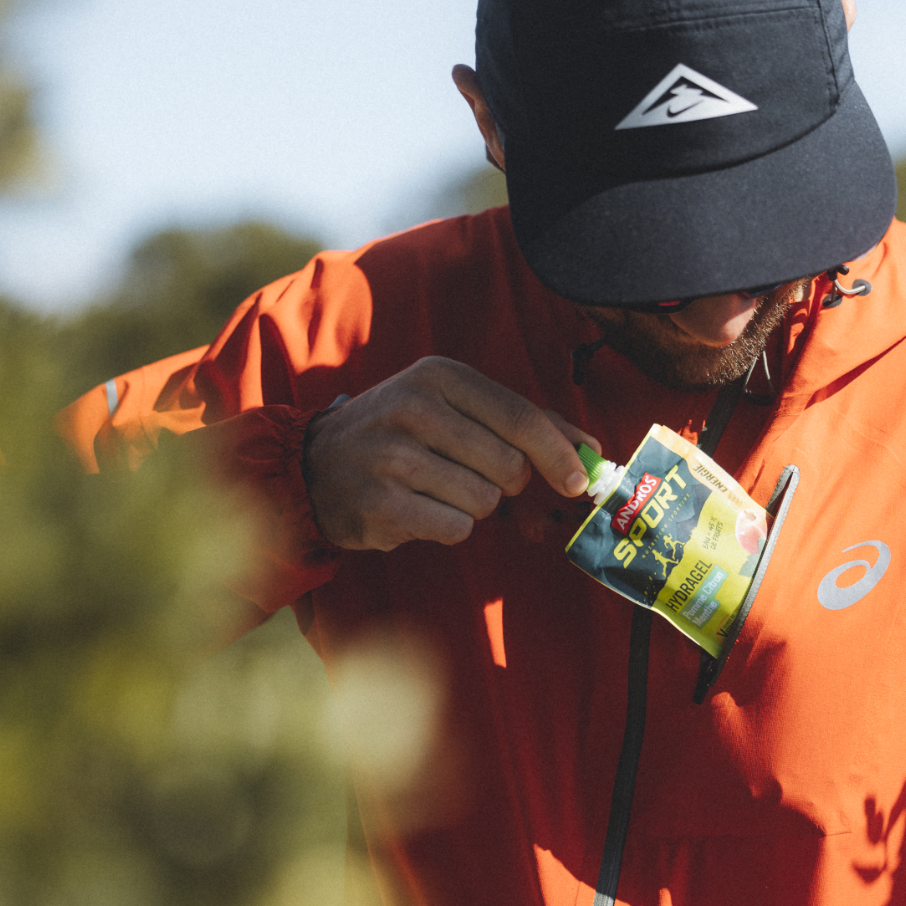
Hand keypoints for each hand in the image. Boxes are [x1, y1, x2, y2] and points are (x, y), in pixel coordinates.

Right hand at [303, 357, 597, 550]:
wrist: (316, 465)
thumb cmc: (403, 435)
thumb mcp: (453, 406)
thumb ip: (521, 422)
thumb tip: (590, 449)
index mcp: (439, 376)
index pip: (520, 417)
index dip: (558, 453)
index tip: (578, 479)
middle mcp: (414, 408)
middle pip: (508, 466)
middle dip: (504, 482)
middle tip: (469, 474)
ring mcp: (392, 456)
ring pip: (484, 501)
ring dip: (472, 506)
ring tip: (434, 488)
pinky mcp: (380, 503)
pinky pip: (455, 528)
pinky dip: (447, 527)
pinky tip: (417, 508)